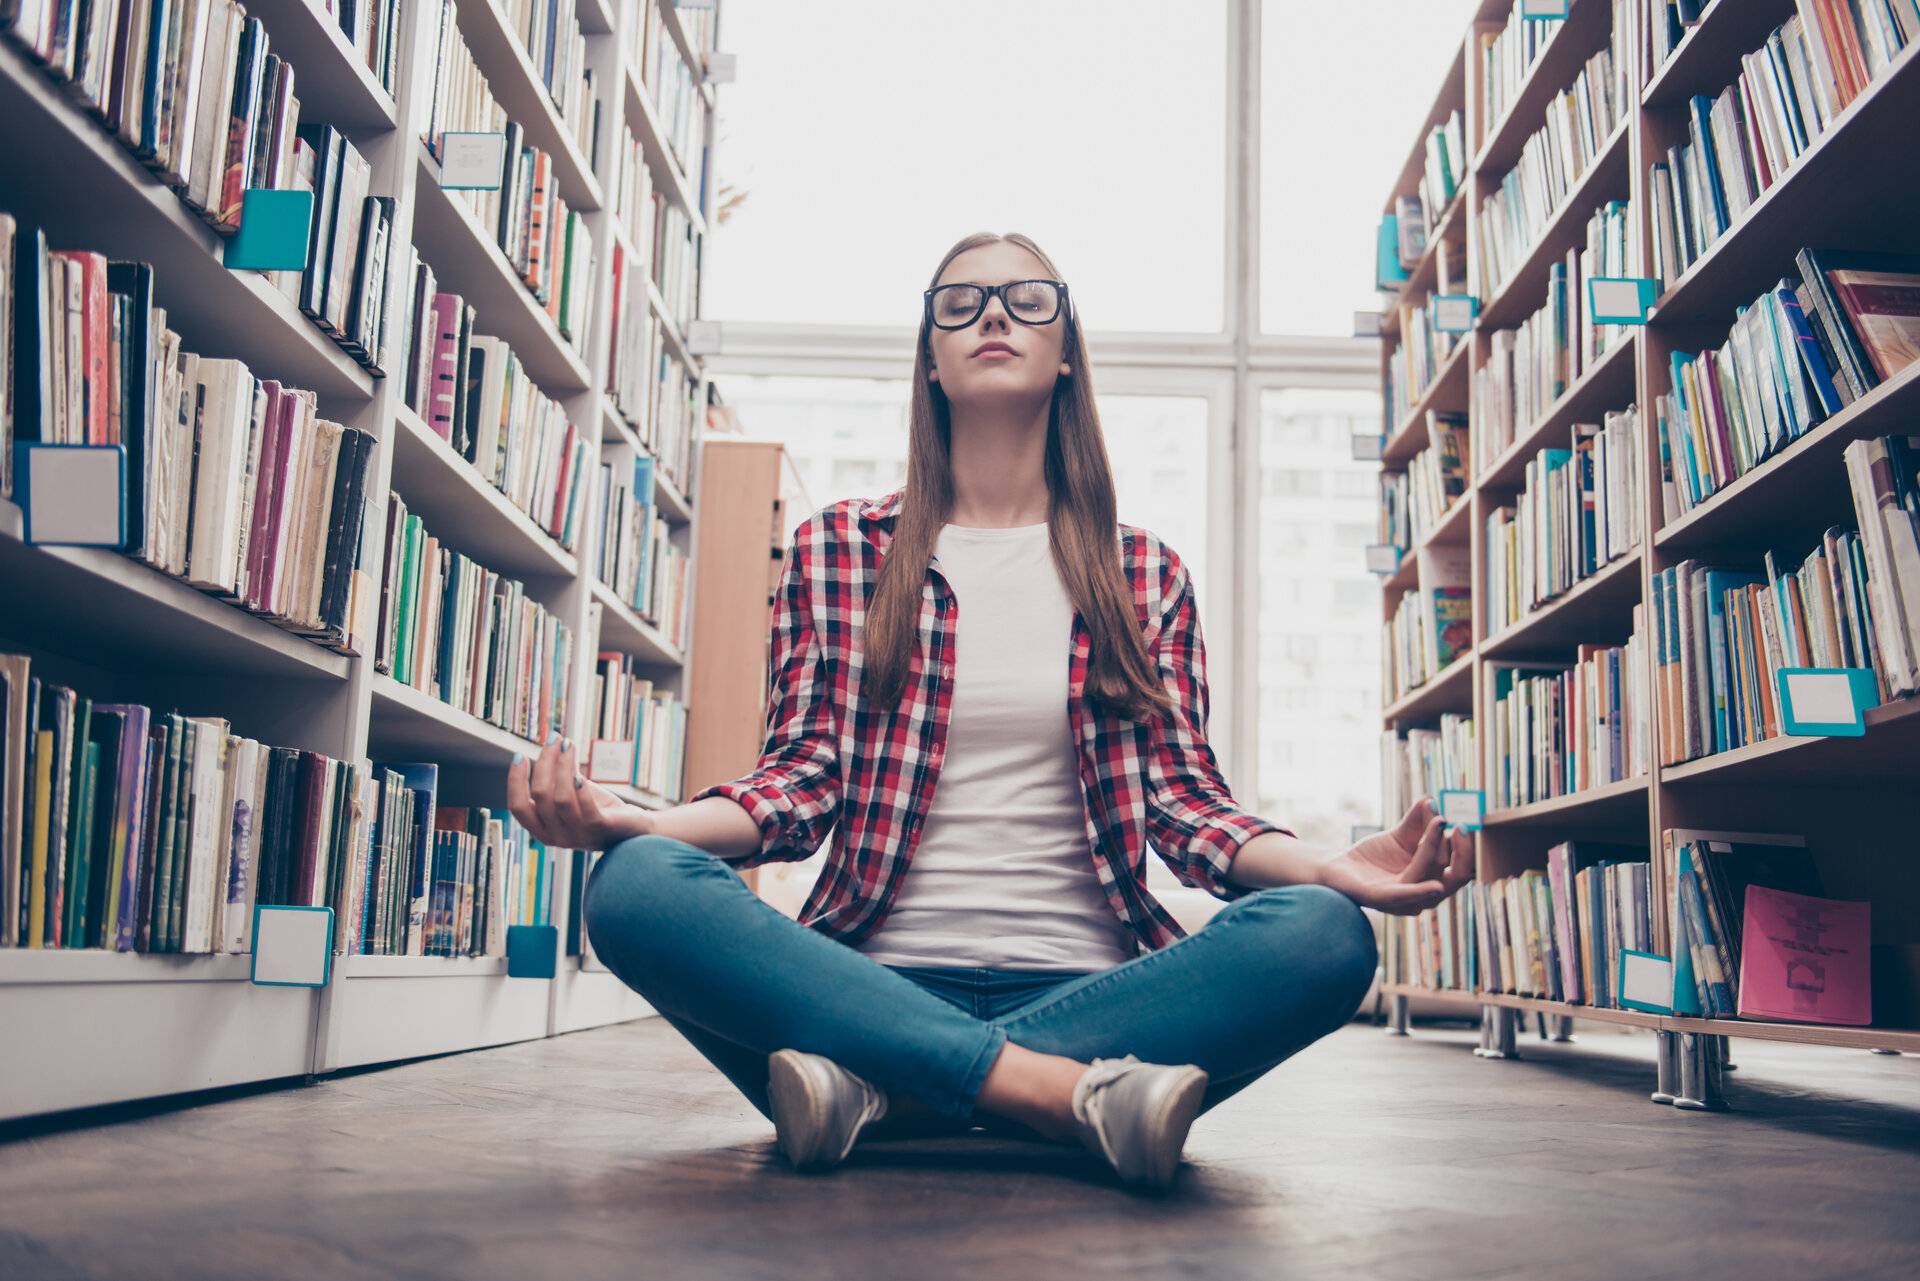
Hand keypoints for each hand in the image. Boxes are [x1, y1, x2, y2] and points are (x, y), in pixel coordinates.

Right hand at [506, 735, 654, 849]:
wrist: (633, 829)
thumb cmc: (598, 808)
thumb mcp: (572, 794)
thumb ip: (557, 778)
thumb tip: (548, 747)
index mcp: (543, 830)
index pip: (518, 807)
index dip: (515, 780)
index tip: (520, 755)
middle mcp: (557, 837)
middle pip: (540, 795)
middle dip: (545, 762)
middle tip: (555, 739)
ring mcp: (578, 835)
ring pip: (560, 798)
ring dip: (563, 766)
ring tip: (568, 745)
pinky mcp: (600, 829)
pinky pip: (586, 808)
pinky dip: (580, 788)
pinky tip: (580, 773)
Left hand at [1316, 796, 1472, 915]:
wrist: (1339, 869)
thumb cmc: (1374, 857)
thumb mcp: (1399, 835)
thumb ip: (1416, 819)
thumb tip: (1430, 798)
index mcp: (1431, 878)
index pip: (1458, 866)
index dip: (1464, 847)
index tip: (1463, 824)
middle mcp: (1424, 893)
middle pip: (1455, 878)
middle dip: (1462, 853)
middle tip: (1461, 827)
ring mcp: (1404, 900)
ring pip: (1428, 876)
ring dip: (1435, 849)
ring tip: (1438, 823)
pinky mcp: (1381, 899)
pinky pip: (1404, 897)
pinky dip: (1421, 892)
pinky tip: (1435, 885)